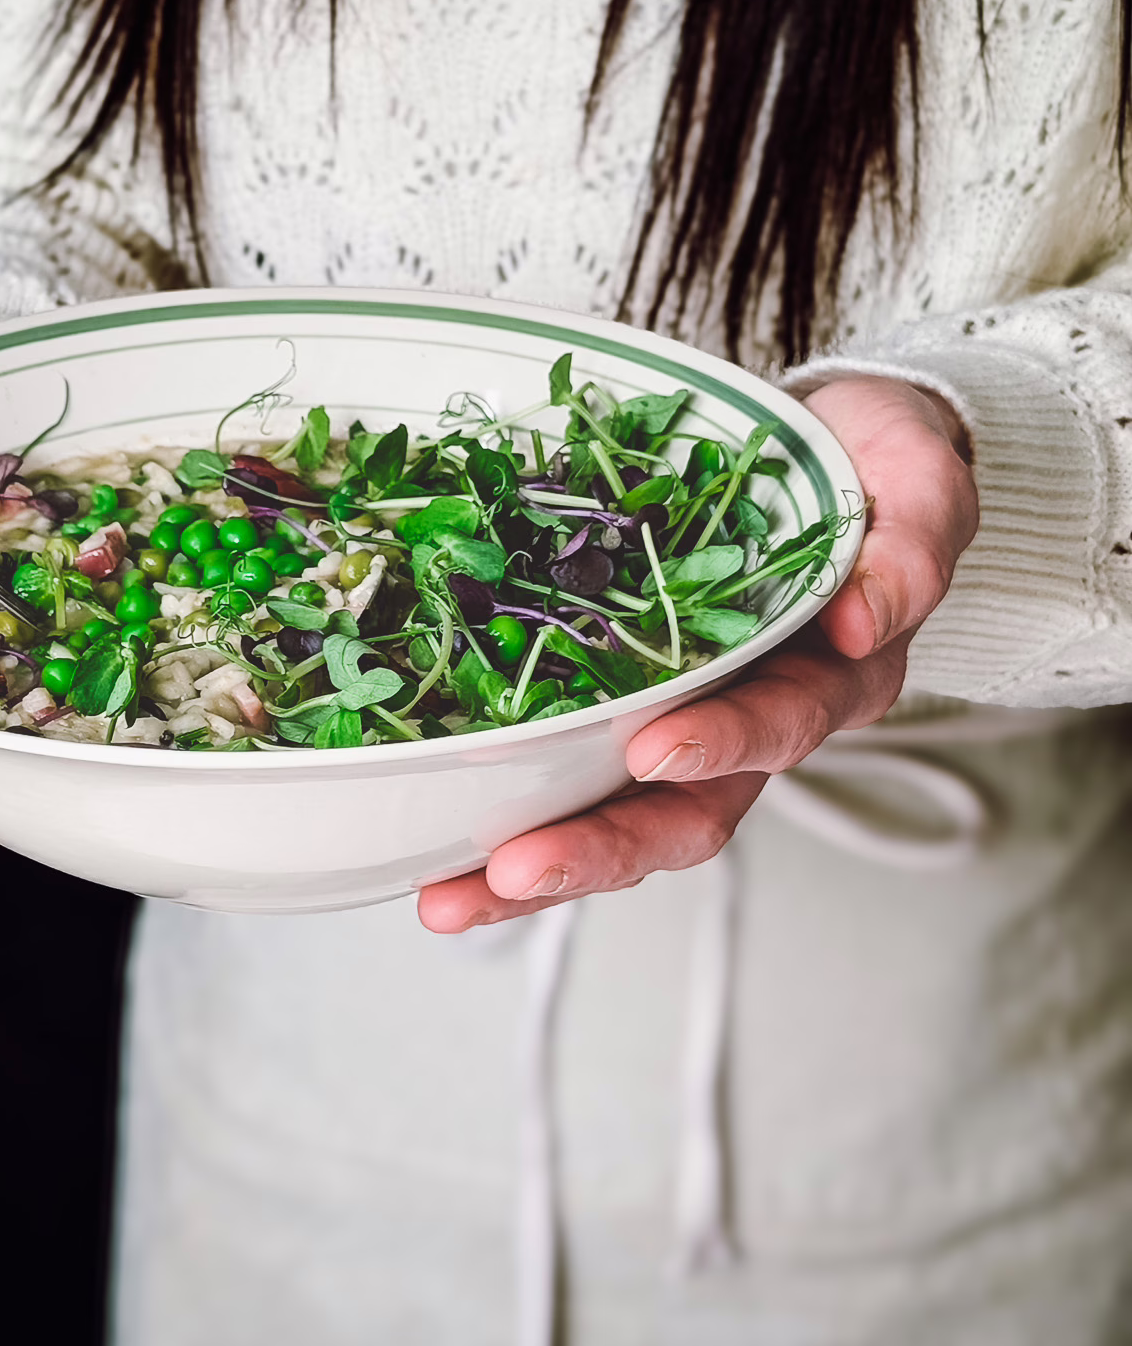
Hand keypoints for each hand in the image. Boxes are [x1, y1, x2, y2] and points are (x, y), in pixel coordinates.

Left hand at [417, 375, 977, 931]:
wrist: (836, 449)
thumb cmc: (877, 468)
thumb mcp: (917, 480)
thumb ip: (911, 541)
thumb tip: (865, 617)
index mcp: (830, 677)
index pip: (776, 728)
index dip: (719, 745)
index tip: (653, 749)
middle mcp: (751, 720)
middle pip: (681, 813)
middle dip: (595, 849)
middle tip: (510, 872)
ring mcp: (682, 715)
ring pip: (612, 810)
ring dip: (532, 857)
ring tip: (447, 896)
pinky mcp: (620, 693)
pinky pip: (562, 759)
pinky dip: (501, 800)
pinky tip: (429, 834)